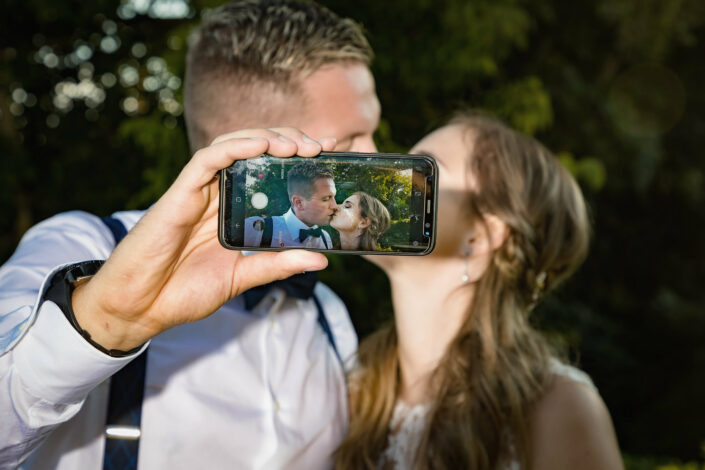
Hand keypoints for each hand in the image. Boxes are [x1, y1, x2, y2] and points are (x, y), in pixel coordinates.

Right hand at [72, 128, 336, 351]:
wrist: (140, 308)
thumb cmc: (184, 292)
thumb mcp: (242, 278)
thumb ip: (277, 264)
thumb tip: (322, 258)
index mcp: (233, 211)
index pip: (268, 173)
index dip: (297, 157)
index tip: (329, 151)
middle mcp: (217, 195)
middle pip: (254, 152)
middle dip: (288, 141)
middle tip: (318, 146)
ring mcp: (198, 192)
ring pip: (232, 146)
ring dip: (266, 138)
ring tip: (296, 144)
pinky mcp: (179, 193)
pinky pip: (206, 159)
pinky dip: (234, 147)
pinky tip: (261, 145)